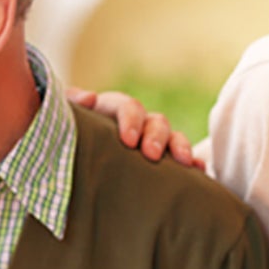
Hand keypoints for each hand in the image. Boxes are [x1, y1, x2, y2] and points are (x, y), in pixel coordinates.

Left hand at [65, 88, 201, 168]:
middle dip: (156, 137)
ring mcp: (153, 141)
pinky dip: (194, 164)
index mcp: (113, 110)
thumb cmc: (70, 138)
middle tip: (151, 155)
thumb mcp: (68, 121)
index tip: (128, 141)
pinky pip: (184, 159)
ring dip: (181, 147)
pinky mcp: (163, 161)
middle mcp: (138, 123)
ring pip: (174, 137)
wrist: (74, 164)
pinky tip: (199, 171)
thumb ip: (72, 106)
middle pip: (156, 121)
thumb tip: (89, 97)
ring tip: (185, 163)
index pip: (128, 107)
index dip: (131, 120)